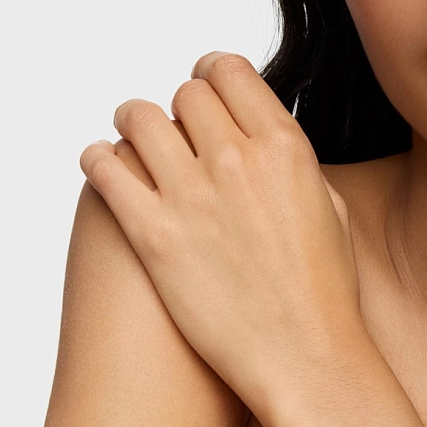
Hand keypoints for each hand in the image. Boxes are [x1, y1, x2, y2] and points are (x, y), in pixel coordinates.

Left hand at [79, 51, 363, 420]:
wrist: (305, 355)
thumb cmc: (324, 290)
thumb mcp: (328, 206)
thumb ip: (288, 162)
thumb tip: (255, 140)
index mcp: (286, 147)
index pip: (230, 71)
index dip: (212, 74)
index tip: (205, 86)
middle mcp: (237, 160)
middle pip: (184, 92)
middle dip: (180, 106)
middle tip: (176, 128)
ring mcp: (191, 195)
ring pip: (137, 116)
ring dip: (135, 125)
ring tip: (136, 143)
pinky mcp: (153, 235)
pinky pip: (103, 167)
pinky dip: (99, 160)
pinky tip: (109, 171)